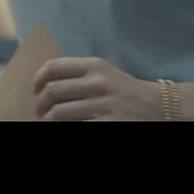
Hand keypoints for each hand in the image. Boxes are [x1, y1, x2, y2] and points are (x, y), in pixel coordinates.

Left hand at [33, 57, 162, 120]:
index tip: (36, 90)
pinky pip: (75, 127)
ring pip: (57, 114)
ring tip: (49, 122)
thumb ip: (80, 74)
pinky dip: (64, 127)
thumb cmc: (125, 90)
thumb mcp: (105, 73)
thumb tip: (45, 84)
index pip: (53, 67)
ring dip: (48, 121)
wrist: (158, 106)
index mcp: (95, 65)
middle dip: (40, 105)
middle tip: (40, 112)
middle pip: (51, 92)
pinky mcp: (108, 124)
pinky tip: (66, 127)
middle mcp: (98, 82)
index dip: (37, 79)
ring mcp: (103, 105)